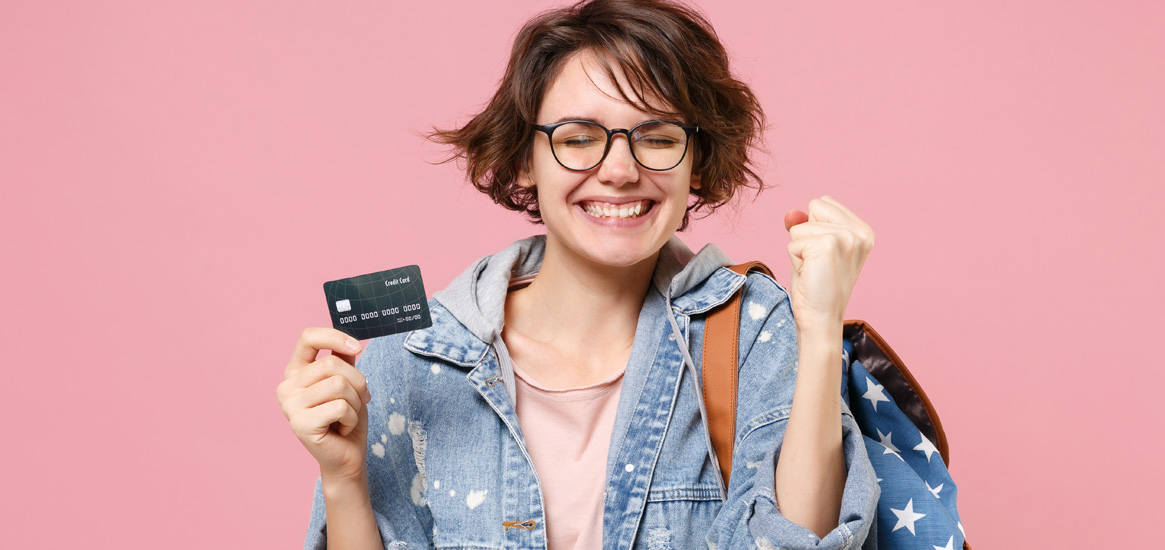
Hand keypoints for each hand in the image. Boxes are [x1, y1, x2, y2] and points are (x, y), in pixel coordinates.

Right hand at [277, 327, 371, 480]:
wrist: (346, 456)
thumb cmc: (346, 417)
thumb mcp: (347, 382)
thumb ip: (343, 360)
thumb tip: (350, 341)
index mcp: (296, 372)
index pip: (308, 338)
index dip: (335, 337)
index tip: (357, 348)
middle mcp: (287, 386)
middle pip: (332, 364)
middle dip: (358, 382)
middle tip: (359, 400)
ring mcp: (290, 405)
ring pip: (339, 385)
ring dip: (355, 402)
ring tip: (346, 416)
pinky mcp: (300, 424)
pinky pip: (340, 407)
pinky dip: (350, 418)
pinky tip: (341, 428)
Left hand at [783, 196, 873, 331]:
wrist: (821, 318)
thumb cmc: (817, 285)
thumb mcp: (812, 247)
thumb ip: (804, 224)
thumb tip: (791, 213)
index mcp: (864, 230)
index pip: (823, 203)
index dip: (814, 228)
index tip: (824, 255)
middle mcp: (860, 232)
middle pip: (814, 206)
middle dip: (806, 234)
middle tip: (817, 263)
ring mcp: (846, 237)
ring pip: (800, 225)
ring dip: (800, 249)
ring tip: (815, 269)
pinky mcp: (828, 245)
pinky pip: (793, 241)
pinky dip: (795, 258)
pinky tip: (810, 274)